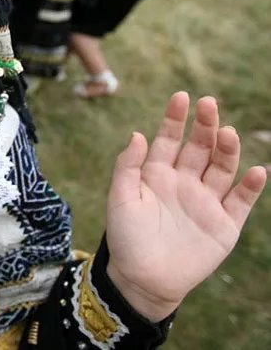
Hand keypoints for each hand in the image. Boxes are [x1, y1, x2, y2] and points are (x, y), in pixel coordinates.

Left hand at [105, 92, 265, 320]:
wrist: (143, 279)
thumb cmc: (126, 238)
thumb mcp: (120, 199)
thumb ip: (127, 167)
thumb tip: (138, 133)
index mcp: (156, 174)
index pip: (168, 139)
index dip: (174, 119)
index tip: (181, 97)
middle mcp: (184, 182)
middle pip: (198, 148)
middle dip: (204, 126)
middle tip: (209, 104)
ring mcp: (205, 201)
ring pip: (221, 168)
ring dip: (227, 150)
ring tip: (227, 133)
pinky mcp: (224, 224)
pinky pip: (241, 201)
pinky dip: (252, 186)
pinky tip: (258, 171)